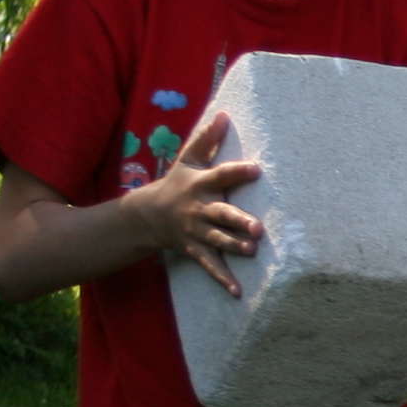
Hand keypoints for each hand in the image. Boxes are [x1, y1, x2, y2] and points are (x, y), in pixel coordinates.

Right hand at [125, 114, 265, 294]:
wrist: (148, 215)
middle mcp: (199, 209)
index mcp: (200, 185)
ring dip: (234, 246)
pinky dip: (222, 279)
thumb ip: (206, 139)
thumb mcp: (188, 160)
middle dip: (238, 221)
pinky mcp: (194, 250)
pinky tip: (238, 292)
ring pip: (217, 240)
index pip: (221, 175)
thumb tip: (224, 114)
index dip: (237, 172)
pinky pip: (209, 266)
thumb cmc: (178, 183)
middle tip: (258, 228)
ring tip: (252, 251)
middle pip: (220, 214)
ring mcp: (196, 232)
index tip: (256, 169)